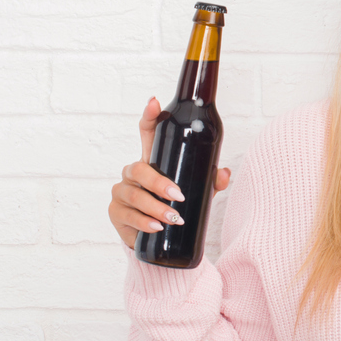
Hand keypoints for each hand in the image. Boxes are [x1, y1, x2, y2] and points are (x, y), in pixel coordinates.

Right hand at [108, 95, 229, 249]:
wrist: (160, 238)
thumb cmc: (175, 206)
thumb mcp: (195, 192)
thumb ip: (210, 182)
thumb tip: (224, 173)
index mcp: (152, 160)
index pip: (147, 133)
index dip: (149, 116)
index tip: (155, 103)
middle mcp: (133, 173)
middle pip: (139, 169)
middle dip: (158, 182)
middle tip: (177, 195)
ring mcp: (122, 192)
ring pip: (134, 195)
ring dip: (154, 207)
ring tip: (172, 218)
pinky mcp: (116, 213)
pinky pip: (128, 215)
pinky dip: (144, 222)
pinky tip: (156, 227)